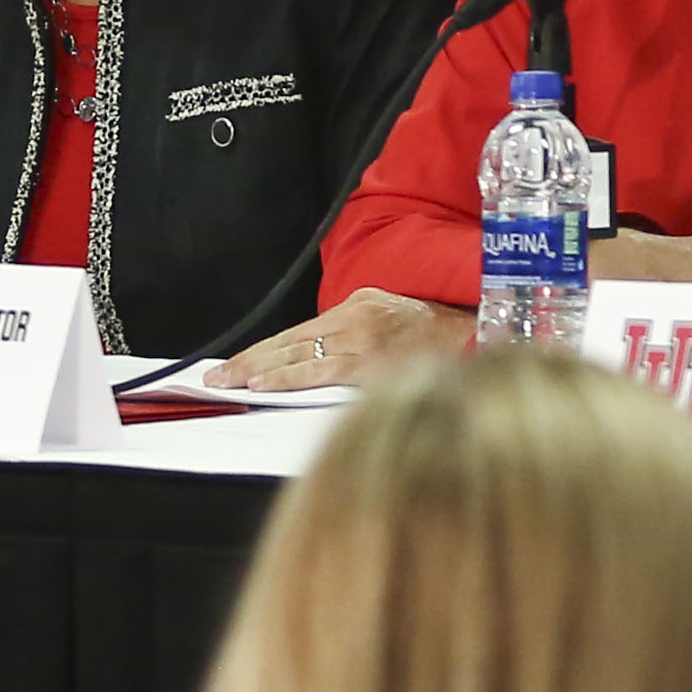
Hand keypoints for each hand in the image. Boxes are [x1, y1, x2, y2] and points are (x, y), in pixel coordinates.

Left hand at [210, 291, 469, 391]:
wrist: (477, 338)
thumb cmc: (437, 338)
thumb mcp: (390, 319)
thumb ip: (355, 335)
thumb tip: (320, 362)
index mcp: (357, 306)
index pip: (297, 332)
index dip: (262, 351)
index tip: (234, 365)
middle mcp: (353, 319)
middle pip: (288, 342)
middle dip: (248, 361)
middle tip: (215, 377)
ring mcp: (361, 340)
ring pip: (297, 356)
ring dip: (258, 371)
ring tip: (229, 383)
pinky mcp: (370, 362)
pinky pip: (320, 371)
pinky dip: (288, 378)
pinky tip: (264, 385)